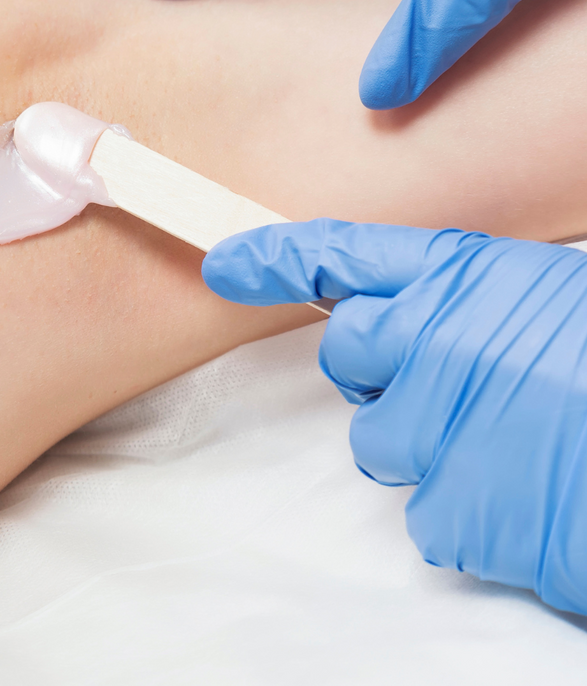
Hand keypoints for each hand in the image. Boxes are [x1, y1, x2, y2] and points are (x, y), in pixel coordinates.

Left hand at [202, 218, 586, 613]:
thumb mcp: (544, 294)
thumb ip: (466, 299)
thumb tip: (402, 318)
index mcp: (462, 275)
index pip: (342, 254)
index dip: (276, 256)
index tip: (226, 262)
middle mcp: (433, 338)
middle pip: (349, 361)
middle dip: (390, 378)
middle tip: (471, 388)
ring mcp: (440, 422)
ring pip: (382, 448)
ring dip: (435, 454)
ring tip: (519, 445)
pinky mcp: (459, 508)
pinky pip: (430, 516)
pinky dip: (475, 515)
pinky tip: (533, 495)